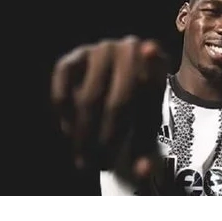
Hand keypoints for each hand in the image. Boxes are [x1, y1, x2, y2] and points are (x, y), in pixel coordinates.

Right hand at [50, 36, 168, 186]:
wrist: (112, 86)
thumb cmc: (135, 110)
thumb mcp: (145, 125)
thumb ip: (146, 148)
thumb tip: (142, 171)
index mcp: (156, 64)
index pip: (154, 78)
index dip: (152, 65)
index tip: (149, 51)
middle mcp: (129, 49)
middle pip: (120, 102)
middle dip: (109, 140)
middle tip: (101, 166)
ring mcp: (100, 50)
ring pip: (90, 99)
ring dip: (85, 135)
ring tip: (84, 159)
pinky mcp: (74, 57)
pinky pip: (65, 88)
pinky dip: (65, 112)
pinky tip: (70, 131)